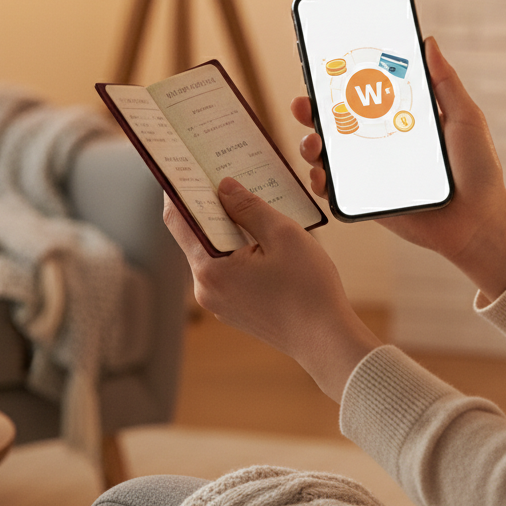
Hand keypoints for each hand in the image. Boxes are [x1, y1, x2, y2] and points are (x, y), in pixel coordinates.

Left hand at [163, 178, 380, 401]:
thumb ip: (248, 207)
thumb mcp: (282, 234)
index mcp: (210, 269)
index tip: (182, 165)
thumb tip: (223, 187)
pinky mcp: (235, 308)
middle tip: (220, 174)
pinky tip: (260, 234)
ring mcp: (220, 301)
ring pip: (215, 251)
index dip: (178, 190)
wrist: (327, 340)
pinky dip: (238, 247)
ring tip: (246, 201)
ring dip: (227, 226)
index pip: (178, 220)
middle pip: (197, 235)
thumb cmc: (308, 289)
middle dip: (209, 204)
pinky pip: (228, 268)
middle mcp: (206, 288)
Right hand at [290, 37, 505, 302]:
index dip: (338, 81)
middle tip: (304, 103)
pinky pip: (333, 190)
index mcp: (399, 119)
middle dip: (311, 109)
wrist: (479, 221)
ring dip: (310, 144)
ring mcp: (370, 171)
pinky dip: (319, 180)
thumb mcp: (464, 118)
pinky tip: (321, 174)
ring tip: (314, 141)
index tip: (322, 65)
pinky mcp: (367, 200)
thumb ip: (445, 83)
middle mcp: (380, 142)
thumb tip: (429, 42)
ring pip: (327, 154)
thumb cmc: (478, 170)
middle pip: (335, 121)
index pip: (362, 94)